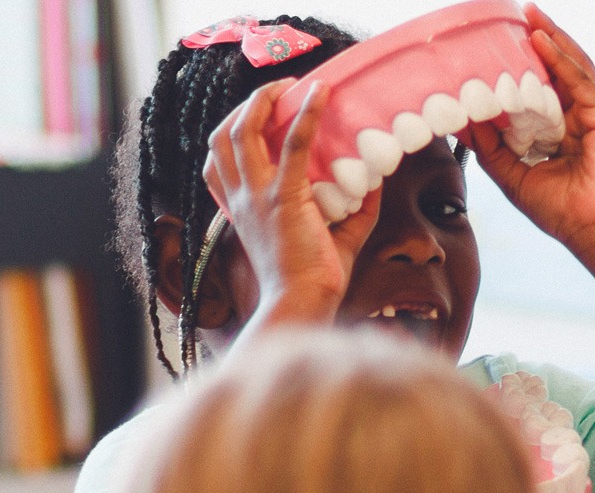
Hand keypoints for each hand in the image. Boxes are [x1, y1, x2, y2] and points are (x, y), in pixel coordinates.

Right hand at [204, 79, 379, 323]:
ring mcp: (259, 196)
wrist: (303, 305)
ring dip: (264, 100)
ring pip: (242, 130)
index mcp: (242, 210)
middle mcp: (242, 199)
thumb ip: (354, 209)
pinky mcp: (284, 197)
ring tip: (291, 86)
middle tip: (279, 92)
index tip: (257, 115)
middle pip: (222, 136)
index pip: (216, 161)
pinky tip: (322, 92)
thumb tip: (378, 180)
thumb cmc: (314, 280)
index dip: (230, 131)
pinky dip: (307, 113)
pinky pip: (292, 143)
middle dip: (246, 106)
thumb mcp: (333, 238)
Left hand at [462, 2, 594, 253]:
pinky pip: (580, 80)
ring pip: (571, 67)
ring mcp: (592, 114)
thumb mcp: (512, 175)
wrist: (591, 229)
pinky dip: (561, 58)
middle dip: (539, 41)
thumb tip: (464, 120)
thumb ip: (490, 148)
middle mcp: (576, 118)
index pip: (539, 89)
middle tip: (517, 16)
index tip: (499, 46)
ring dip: (552, 38)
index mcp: (557, 131)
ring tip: (531, 15)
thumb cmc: (559, 210)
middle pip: (557, 70)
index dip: (522, 66)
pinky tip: (543, 40)